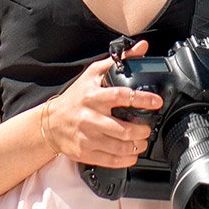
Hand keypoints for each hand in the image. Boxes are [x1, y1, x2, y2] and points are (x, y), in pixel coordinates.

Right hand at [41, 40, 162, 166]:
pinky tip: (132, 153)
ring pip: (120, 147)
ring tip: (142, 140)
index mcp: (93, 96)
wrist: (51, 123)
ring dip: (137, 145)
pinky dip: (127, 159)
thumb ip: (118, 61)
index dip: (142, 99)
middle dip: (142, 130)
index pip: (121, 96)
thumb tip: (141, 48)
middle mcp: (90, 117)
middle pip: (123, 129)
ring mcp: (88, 137)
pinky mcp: (86, 152)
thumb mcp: (93, 74)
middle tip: (147, 128)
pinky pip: (112, 160)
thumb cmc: (75, 98)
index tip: (157, 102)